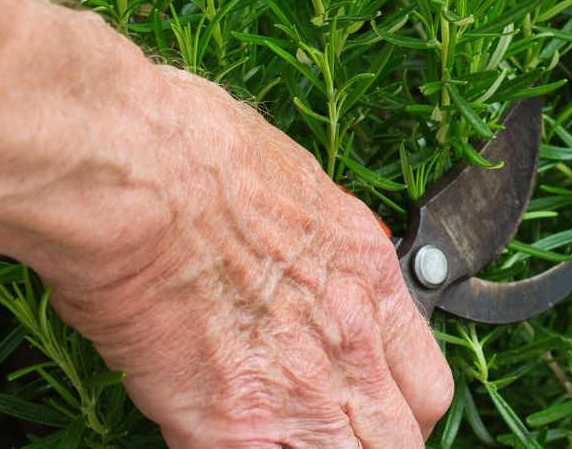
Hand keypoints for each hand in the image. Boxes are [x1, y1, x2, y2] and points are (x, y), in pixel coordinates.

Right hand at [45, 68, 451, 447]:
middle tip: (330, 435)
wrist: (143, 173)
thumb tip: (292, 261)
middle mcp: (350, 341)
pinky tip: (219, 439)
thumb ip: (311, 246)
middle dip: (369, 446)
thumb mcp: (295, 189)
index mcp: (369, 277)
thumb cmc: (197, 153)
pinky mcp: (233, 425)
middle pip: (400, 443)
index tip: (373, 409)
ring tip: (277, 434)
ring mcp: (299, 392)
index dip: (401, 408)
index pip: (428, 386)